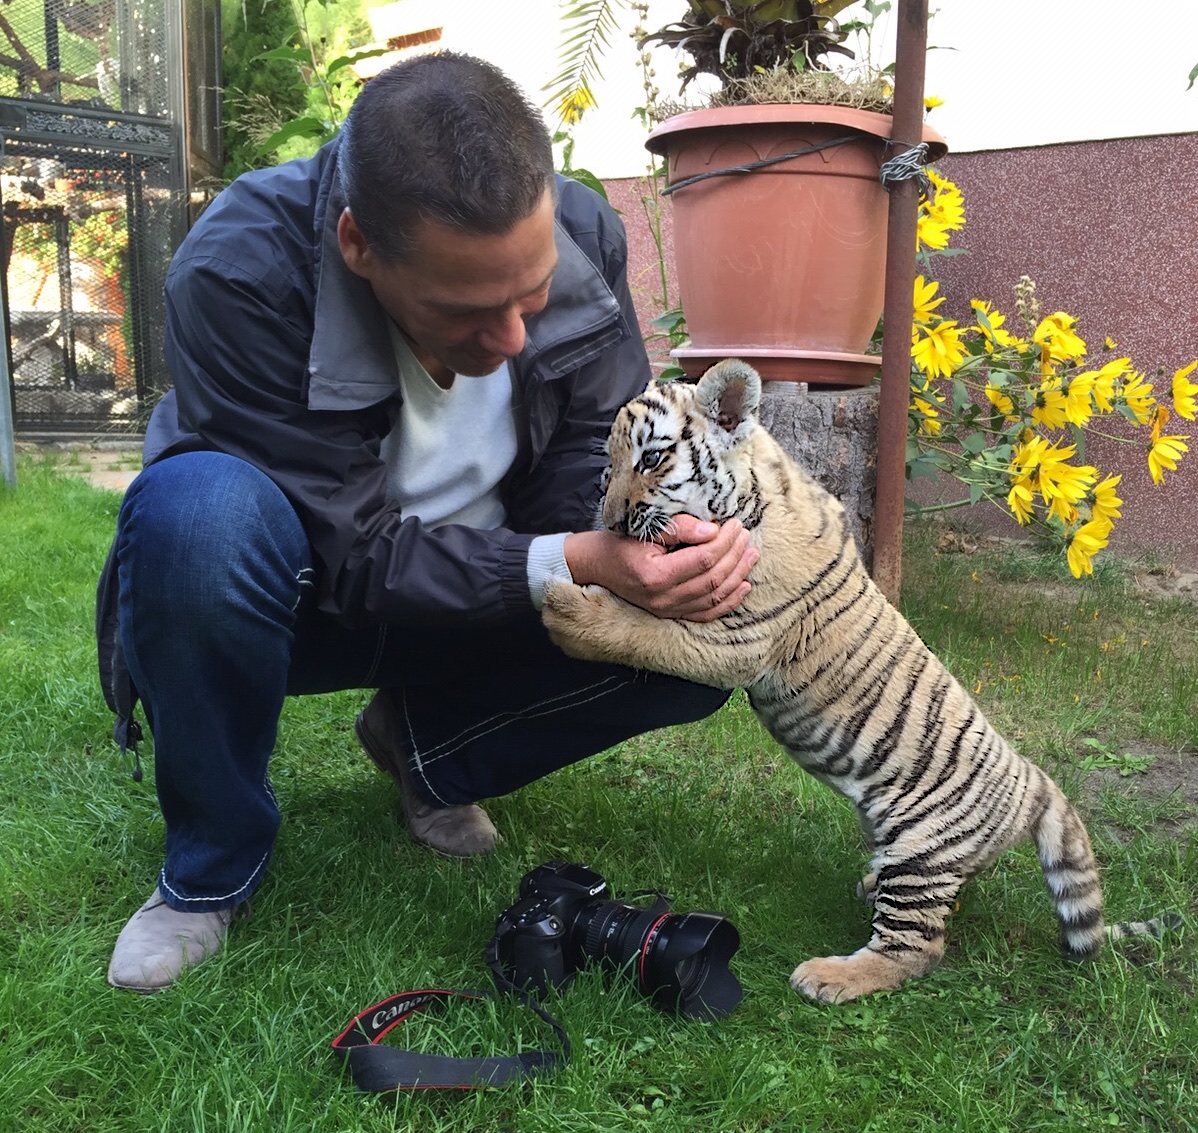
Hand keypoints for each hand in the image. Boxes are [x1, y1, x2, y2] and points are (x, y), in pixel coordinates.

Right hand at [564, 515, 757, 621]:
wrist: (593, 567)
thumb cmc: (617, 543)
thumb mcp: (643, 527)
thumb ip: (678, 527)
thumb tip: (712, 529)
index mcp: (655, 576)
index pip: (703, 559)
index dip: (725, 541)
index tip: (735, 524)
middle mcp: (663, 599)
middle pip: (713, 579)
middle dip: (734, 555)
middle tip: (745, 535)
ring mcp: (667, 611)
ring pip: (714, 598)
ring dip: (737, 576)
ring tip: (751, 555)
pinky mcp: (670, 615)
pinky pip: (706, 614)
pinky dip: (728, 602)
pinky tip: (743, 586)